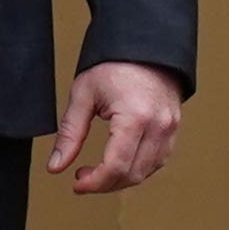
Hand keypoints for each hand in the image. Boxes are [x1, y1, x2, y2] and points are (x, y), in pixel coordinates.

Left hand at [49, 62, 185, 195]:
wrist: (145, 45)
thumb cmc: (115, 64)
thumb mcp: (84, 95)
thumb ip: (69, 134)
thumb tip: (56, 167)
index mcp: (135, 117)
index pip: (116, 167)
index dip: (94, 183)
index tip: (77, 183)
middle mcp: (158, 126)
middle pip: (132, 175)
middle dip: (104, 184)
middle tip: (83, 176)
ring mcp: (169, 129)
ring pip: (146, 173)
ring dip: (120, 179)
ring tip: (98, 170)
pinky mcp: (173, 130)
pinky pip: (156, 162)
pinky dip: (136, 168)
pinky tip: (119, 162)